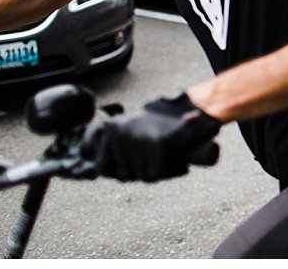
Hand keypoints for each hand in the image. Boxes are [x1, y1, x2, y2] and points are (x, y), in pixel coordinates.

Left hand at [83, 92, 220, 181]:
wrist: (195, 111)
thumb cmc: (162, 127)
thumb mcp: (133, 134)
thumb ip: (115, 152)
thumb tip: (92, 171)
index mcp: (112, 128)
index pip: (104, 168)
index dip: (123, 170)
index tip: (140, 161)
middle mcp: (121, 132)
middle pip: (124, 174)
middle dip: (142, 172)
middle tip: (158, 159)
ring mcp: (138, 137)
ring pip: (140, 175)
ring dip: (157, 172)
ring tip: (169, 159)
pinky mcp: (156, 144)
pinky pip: (155, 173)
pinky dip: (170, 172)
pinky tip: (181, 165)